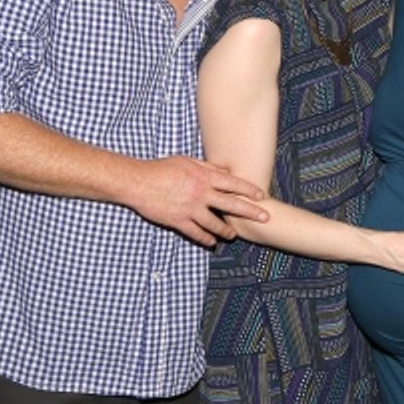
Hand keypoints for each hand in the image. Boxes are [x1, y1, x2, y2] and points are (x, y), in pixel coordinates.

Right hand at [127, 156, 267, 246]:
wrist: (138, 182)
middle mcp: (201, 194)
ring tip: (234, 235)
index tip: (262, 196)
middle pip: (231, 205)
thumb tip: (224, 171)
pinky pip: (196, 232)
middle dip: (250, 212)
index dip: (249, 190)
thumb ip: (207, 167)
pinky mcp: (178, 221)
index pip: (233, 184)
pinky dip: (205, 238)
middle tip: (265, 217)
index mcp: (204, 177)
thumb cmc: (162, 168)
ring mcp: (190, 209)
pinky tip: (212, 242)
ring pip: (215, 223)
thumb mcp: (188, 161)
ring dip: (226, 230)